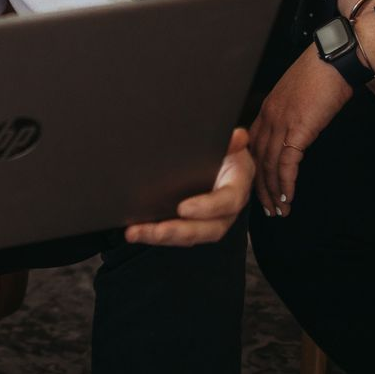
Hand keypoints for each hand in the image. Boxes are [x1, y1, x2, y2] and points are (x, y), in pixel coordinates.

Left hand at [124, 128, 252, 246]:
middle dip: (178, 231)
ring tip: (135, 233)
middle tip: (155, 231)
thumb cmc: (226, 152)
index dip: (207, 208)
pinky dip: (155, 234)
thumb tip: (239, 136)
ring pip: (188, 236)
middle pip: (206, 229)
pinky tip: (136, 231)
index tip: (183, 208)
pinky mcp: (192, 222)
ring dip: (160, 236)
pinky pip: (176, 234)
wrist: (226, 160)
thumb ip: (232, 142)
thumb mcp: (231, 144)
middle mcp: (226, 210)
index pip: (227, 202)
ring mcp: (210, 220)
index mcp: (237, 188)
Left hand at [249, 44, 351, 216]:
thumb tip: (292, 135)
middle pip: (257, 160)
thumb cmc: (317, 77)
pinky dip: (286, 183)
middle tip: (266, 208)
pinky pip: (286, 164)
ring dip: (273, 191)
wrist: (331, 62)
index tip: (256, 187)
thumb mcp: (295, 99)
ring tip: (279, 210)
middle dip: (260, 188)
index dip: (253, 170)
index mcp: (266, 110)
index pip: (252, 146)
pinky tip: (288, 197)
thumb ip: (288, 117)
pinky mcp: (296, 130)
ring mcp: (280, 123)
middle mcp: (268, 117)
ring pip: (269, 165)